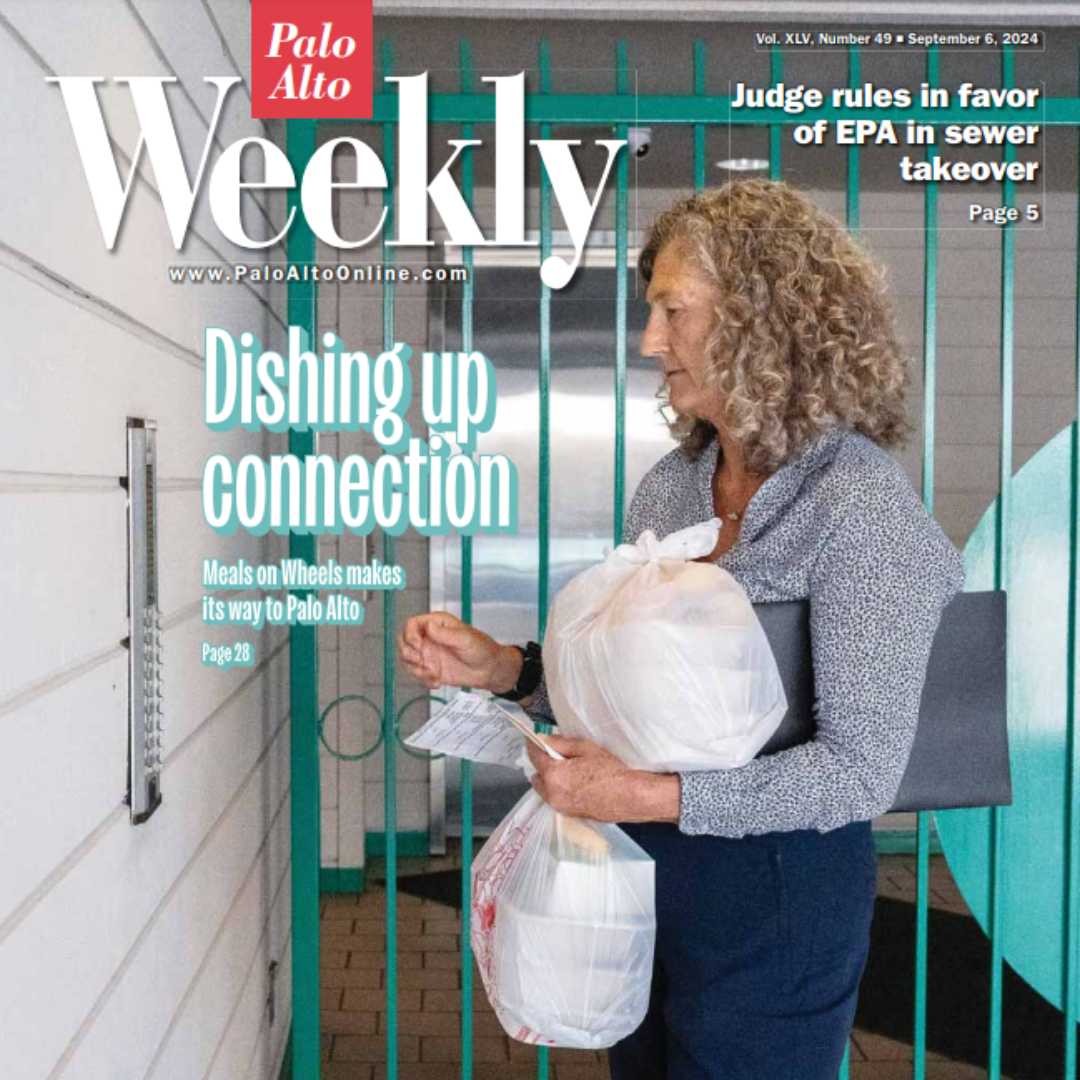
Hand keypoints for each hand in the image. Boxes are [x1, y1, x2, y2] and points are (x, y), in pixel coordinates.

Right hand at [397, 612, 521, 692]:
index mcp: (436, 624)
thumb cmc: (481, 648)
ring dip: (415, 669)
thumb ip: (446, 634)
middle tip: (420, 660)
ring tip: (431, 674)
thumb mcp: (465, 639)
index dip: (410, 634)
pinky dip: (423, 680)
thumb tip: (429, 627)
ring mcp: (428, 654)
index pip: (412, 624)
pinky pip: (417, 674)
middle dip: (407, 653)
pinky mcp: (430, 669)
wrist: (488, 670)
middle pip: (403, 641)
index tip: (418, 645)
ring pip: (407, 660)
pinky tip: (436, 682)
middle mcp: (428, 638)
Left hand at [527, 735, 680, 823]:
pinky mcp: (571, 815)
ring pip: (546, 790)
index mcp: (554, 776)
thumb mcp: (586, 748)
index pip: (535, 756)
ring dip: (549, 779)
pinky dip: (559, 790)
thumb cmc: (611, 771)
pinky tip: (575, 783)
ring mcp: (561, 808)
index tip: (532, 738)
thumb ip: (561, 743)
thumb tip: (546, 741)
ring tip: (567, 769)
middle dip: (542, 764)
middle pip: (537, 776)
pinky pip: (557, 799)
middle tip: (555, 754)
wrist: (630, 797)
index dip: (533, 745)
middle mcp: (552, 795)